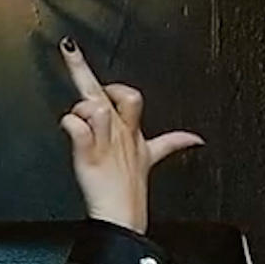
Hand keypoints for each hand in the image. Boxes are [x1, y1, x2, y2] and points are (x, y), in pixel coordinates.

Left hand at [57, 38, 203, 234]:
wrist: (124, 216)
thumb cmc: (132, 188)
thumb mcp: (153, 159)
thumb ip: (173, 143)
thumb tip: (196, 139)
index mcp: (132, 129)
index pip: (132, 95)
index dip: (117, 81)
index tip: (89, 57)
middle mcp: (119, 131)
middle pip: (109, 92)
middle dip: (83, 68)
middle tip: (68, 48)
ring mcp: (105, 141)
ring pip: (96, 106)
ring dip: (84, 110)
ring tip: (82, 123)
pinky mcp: (90, 153)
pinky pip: (78, 128)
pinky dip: (71, 125)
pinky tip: (71, 130)